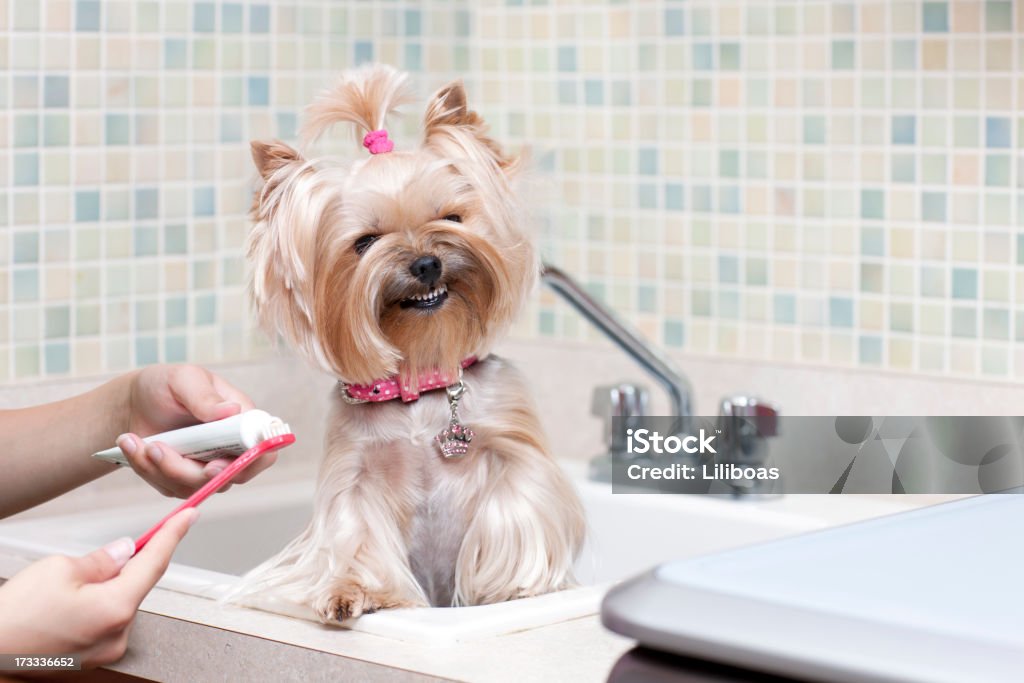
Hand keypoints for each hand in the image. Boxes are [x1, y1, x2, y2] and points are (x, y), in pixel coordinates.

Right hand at [0, 509, 196, 667]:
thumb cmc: (12, 618)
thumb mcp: (58, 570)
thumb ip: (102, 559)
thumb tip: (126, 551)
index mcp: (115, 608)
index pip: (155, 563)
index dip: (172, 535)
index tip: (188, 516)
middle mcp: (118, 634)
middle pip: (136, 585)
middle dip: (124, 565)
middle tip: (97, 558)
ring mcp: (106, 649)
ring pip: (119, 602)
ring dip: (106, 587)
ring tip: (65, 591)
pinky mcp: (93, 657)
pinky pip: (105, 621)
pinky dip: (96, 606)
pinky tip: (67, 606)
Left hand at [117, 365, 276, 496]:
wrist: (133, 403)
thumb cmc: (165, 385)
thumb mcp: (184, 380)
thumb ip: (205, 397)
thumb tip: (232, 411)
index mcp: (243, 423)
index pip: (263, 452)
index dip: (248, 463)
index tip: (214, 464)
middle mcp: (231, 450)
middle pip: (225, 478)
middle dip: (186, 469)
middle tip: (155, 448)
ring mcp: (208, 468)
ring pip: (194, 487)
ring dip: (159, 467)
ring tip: (134, 439)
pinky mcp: (183, 481)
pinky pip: (169, 487)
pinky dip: (146, 469)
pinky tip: (131, 445)